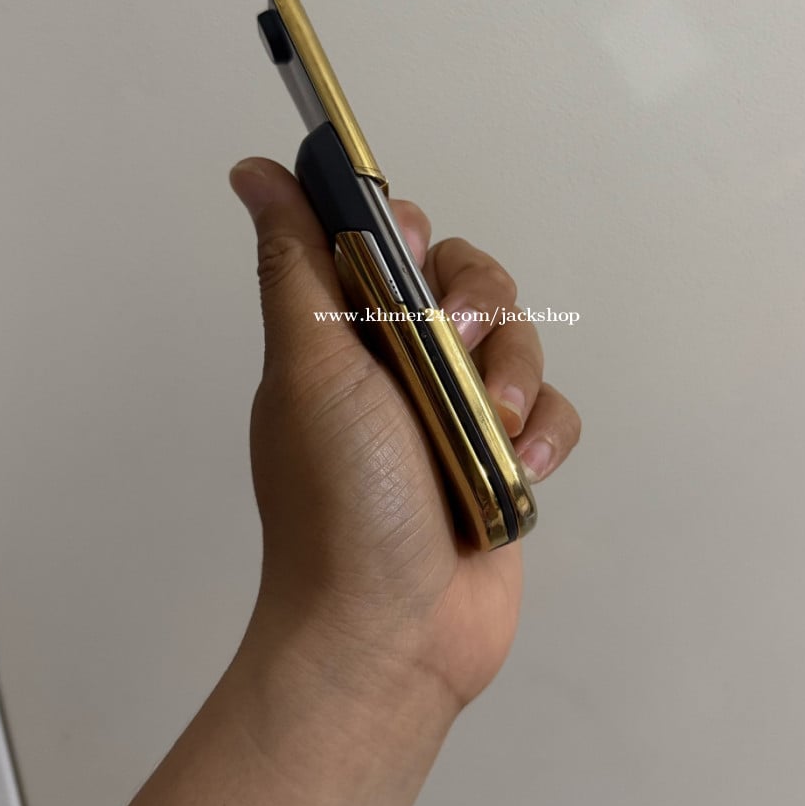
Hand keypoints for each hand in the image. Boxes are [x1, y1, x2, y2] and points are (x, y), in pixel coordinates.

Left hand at [229, 158, 580, 715]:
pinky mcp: (504, 460)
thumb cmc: (339, 503)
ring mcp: (456, 414)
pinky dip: (544, 434)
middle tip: (455, 347)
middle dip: (477, 307)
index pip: (389, 243)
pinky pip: (551, 410)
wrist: (390, 634)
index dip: (410, 239)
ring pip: (519, 341)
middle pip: (469, 282)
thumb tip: (253, 171)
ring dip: (514, 376)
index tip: (410, 266)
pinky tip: (520, 471)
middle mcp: (400, 366)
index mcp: (344, 336)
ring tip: (492, 428)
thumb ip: (296, 263)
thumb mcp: (309, 366)